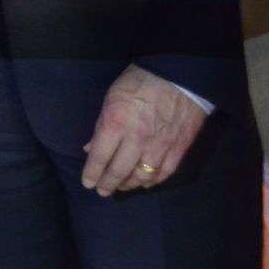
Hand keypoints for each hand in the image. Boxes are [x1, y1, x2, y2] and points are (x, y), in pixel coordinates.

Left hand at [81, 65, 207, 195]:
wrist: (180, 76)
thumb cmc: (139, 82)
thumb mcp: (111, 97)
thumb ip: (101, 125)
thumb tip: (90, 149)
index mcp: (116, 123)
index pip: (99, 157)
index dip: (92, 173)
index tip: (88, 183)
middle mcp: (136, 138)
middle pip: (119, 170)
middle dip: (108, 184)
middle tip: (102, 191)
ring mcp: (160, 145)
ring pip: (142, 175)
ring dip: (129, 185)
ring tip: (121, 188)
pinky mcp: (179, 148)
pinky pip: (165, 172)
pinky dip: (154, 181)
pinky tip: (145, 183)